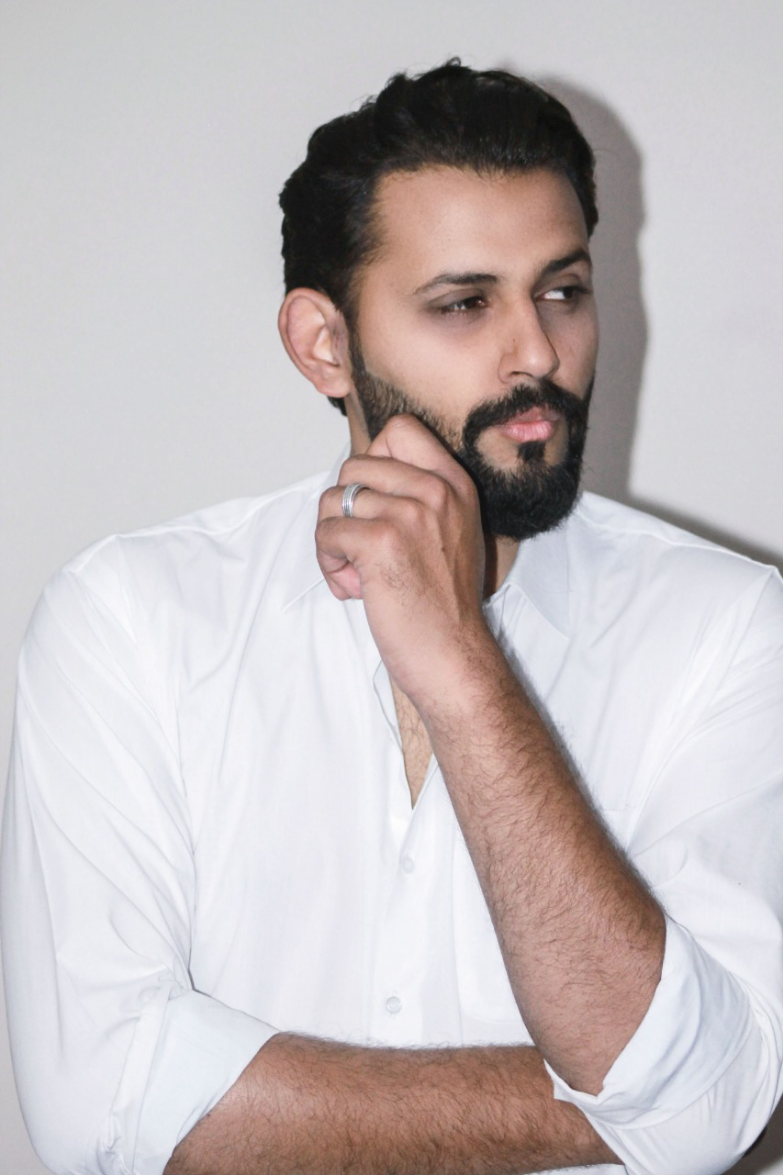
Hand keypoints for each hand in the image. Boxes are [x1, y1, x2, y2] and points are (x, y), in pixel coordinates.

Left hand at [315, 416, 488, 703]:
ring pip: (333, 499)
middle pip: (354, 465)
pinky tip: (353, 588)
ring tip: (356, 572)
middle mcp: (435, 491)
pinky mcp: (381, 542)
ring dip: (332, 539)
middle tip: (361, 549)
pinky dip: (328, 563)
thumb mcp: (450, 531)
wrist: (454, 656)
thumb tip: (360, 475)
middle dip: (344, 509)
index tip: (375, 503)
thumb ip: (418, 496)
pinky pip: (326, 533)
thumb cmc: (444, 604)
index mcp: (454, 484)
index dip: (372, 462)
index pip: (399, 430)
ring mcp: (409, 514)